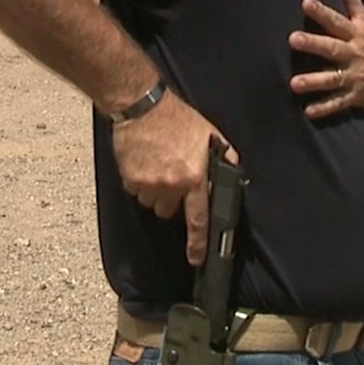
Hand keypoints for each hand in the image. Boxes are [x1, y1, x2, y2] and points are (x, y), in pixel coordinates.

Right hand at [111, 91, 236, 266]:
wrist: (143, 106)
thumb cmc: (178, 118)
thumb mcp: (211, 135)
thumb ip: (224, 158)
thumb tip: (233, 175)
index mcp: (194, 177)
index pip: (199, 218)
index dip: (198, 243)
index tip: (196, 258)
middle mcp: (171, 185)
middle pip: (169, 211)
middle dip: (172, 201)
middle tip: (173, 178)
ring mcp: (148, 183)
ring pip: (151, 203)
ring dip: (155, 192)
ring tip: (158, 167)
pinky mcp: (130, 178)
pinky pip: (136, 191)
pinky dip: (139, 182)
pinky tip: (145, 163)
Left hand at [288, 0, 363, 118]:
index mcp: (358, 34)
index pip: (338, 20)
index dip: (322, 11)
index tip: (305, 3)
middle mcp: (356, 53)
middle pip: (332, 47)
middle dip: (313, 43)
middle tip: (293, 39)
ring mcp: (356, 76)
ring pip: (332, 78)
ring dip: (314, 81)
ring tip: (294, 83)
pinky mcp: (356, 96)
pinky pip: (339, 103)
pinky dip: (324, 108)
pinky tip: (308, 112)